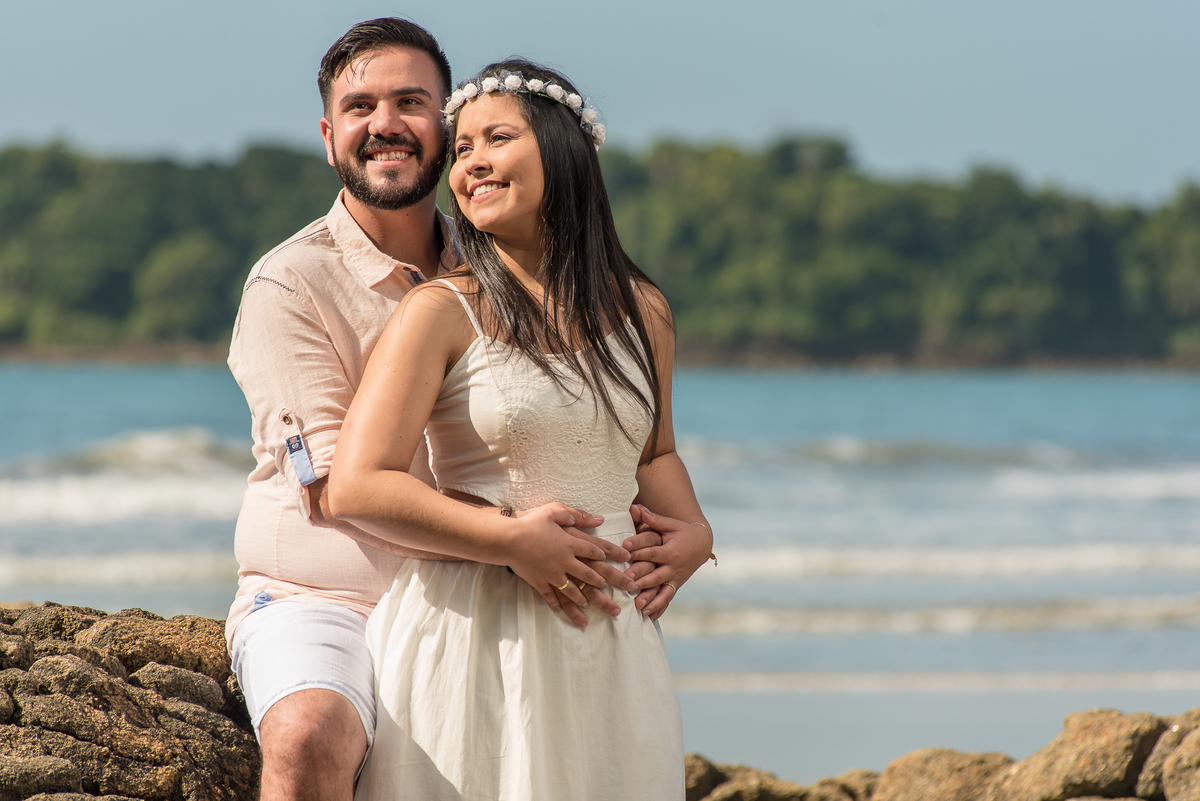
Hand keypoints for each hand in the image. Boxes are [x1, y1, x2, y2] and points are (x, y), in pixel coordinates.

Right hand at [504, 503, 609, 612]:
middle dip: (597, 580)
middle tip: (604, 585)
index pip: (591, 550)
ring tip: (587, 604)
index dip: (601, 554)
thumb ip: (575, 515)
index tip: (606, 558)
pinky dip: (555, 603)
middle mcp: (565, 562)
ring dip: (581, 597)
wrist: (509, 539)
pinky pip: (550, 595)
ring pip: (571, 589)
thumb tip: (597, 518)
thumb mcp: (554, 511)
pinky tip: (559, 609)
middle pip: (586, 573)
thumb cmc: (530, 523)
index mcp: (570, 544)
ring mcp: (553, 574)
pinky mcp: (539, 582)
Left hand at [625, 504, 712, 619]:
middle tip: (627, 584)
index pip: (652, 551)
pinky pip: (667, 598)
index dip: (639, 550)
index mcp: (671, 550)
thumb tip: (637, 508)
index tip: (624, 550)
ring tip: (638, 606)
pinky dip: (659, 607)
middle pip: (656, 575)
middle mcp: (674, 566)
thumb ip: (654, 519)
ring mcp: (676, 578)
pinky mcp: (676, 584)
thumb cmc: (683, 531)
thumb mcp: (671, 524)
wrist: (703, 544)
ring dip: (650, 599)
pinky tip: (649, 616)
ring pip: (662, 590)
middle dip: (642, 580)